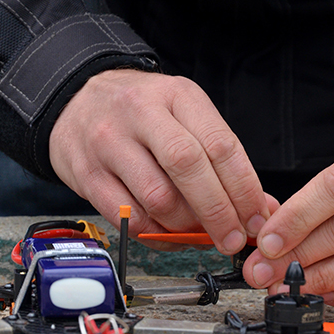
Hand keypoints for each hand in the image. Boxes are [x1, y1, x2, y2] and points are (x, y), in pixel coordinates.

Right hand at [49, 69, 270, 254]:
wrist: (75, 100)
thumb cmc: (137, 111)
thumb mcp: (182, 114)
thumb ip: (219, 157)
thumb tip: (259, 207)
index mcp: (176, 95)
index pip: (219, 145)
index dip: (244, 190)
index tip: (257, 219)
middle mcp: (141, 114)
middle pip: (188, 167)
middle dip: (218, 212)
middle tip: (232, 238)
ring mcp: (109, 144)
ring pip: (157, 197)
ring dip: (185, 227)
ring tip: (198, 235)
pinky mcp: (87, 174)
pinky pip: (128, 217)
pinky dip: (154, 235)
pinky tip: (168, 236)